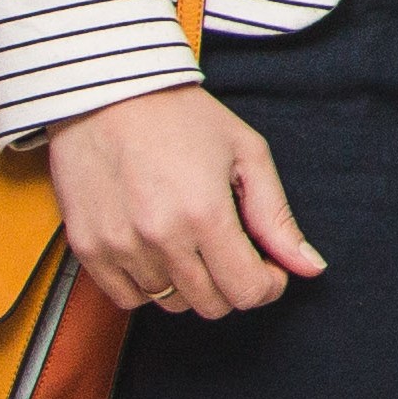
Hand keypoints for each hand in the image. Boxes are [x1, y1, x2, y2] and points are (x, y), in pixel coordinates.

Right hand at [43, 86, 325, 319]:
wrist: (106, 95)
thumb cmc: (182, 118)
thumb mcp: (246, 154)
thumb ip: (277, 218)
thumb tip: (310, 268)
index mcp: (205, 214)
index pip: (247, 291)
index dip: (269, 285)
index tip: (270, 267)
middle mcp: (159, 239)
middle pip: (212, 304)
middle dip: (234, 284)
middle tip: (233, 249)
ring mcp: (119, 247)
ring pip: (171, 304)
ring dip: (191, 284)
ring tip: (193, 242)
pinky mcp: (87, 249)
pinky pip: (127, 298)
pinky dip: (149, 285)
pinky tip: (159, 251)